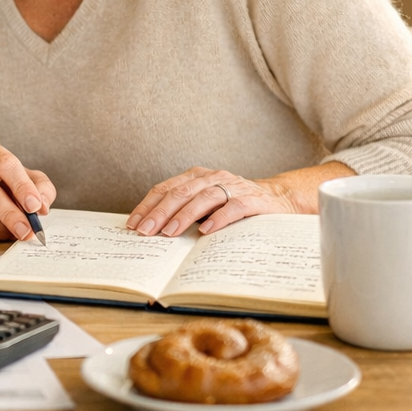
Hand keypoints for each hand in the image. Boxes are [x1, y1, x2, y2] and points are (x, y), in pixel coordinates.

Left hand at [125, 166, 296, 237]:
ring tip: (169, 233)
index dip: (148, 205)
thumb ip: (184, 212)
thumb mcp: (206, 206)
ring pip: (204, 197)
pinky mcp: (253, 200)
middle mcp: (212, 177)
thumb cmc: (235, 206)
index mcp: (197, 177)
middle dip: (159, 212)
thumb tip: (152, 232)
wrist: (279, 199)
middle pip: (180, 192)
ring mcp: (233, 186)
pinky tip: (206, 231)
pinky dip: (218, 218)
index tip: (132, 223)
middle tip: (145, 231)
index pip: (166, 189)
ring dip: (184, 215)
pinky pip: (233, 206)